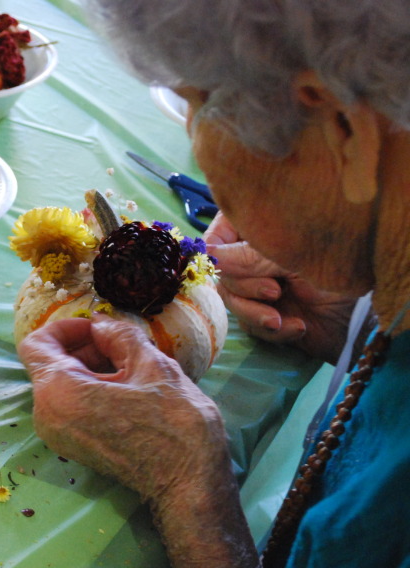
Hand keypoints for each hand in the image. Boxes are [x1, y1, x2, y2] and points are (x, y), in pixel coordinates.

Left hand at [16, 315, 226, 501]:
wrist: (188, 483)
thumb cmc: (174, 423)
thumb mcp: (151, 365)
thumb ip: (118, 335)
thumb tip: (98, 323)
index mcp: (58, 391)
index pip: (37, 343)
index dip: (66, 328)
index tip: (98, 329)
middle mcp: (46, 415)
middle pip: (48, 364)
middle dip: (81, 348)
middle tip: (121, 347)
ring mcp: (57, 435)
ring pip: (59, 386)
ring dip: (88, 369)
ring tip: (129, 368)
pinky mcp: (71, 447)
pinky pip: (68, 406)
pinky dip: (89, 391)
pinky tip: (126, 390)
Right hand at [204, 213, 356, 363]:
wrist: (367, 321)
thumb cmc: (339, 274)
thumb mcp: (293, 259)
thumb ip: (247, 256)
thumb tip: (206, 251)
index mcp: (266, 231)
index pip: (221, 232)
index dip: (216, 249)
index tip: (220, 262)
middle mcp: (259, 258)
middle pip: (223, 271)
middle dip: (245, 287)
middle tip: (275, 291)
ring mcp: (263, 287)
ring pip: (232, 301)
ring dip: (254, 313)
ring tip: (280, 319)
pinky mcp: (268, 316)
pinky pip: (250, 324)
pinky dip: (272, 329)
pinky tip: (297, 327)